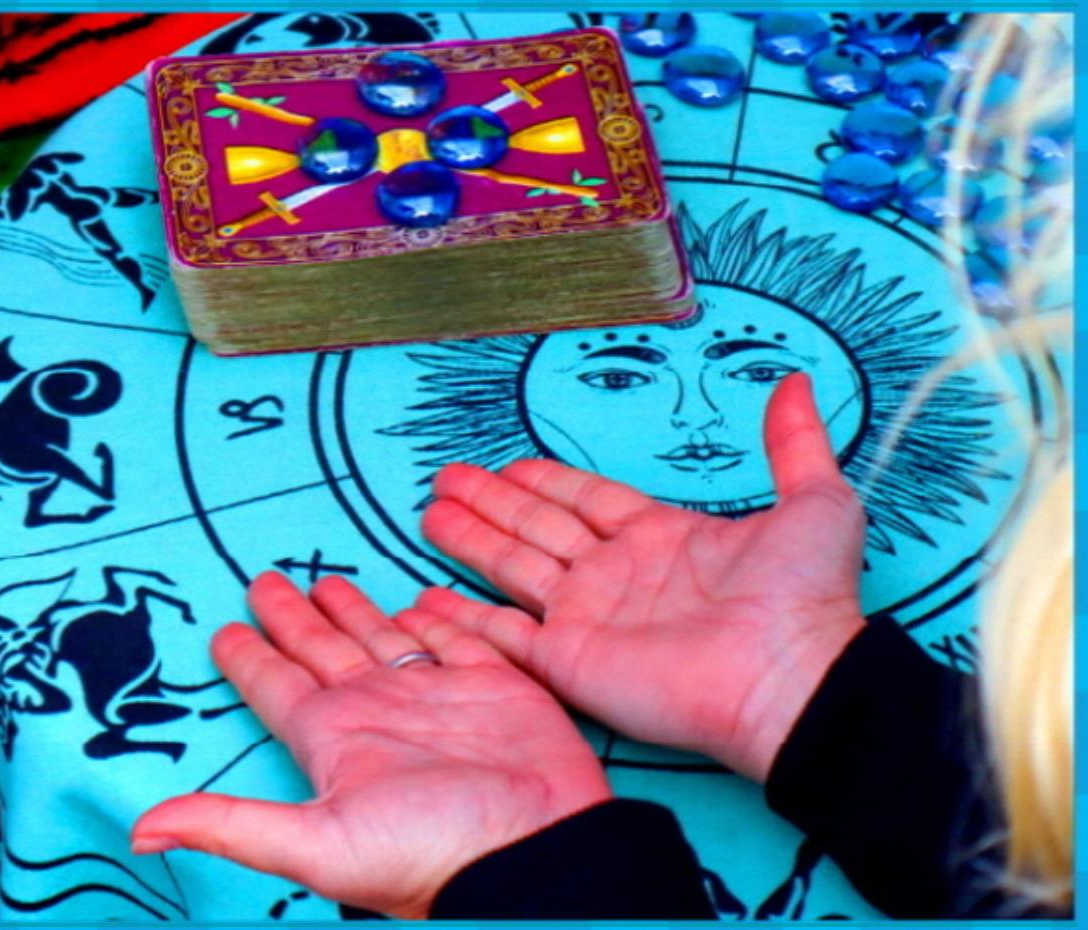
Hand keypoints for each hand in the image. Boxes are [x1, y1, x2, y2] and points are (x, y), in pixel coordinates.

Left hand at [131, 572, 610, 918]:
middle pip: (322, 648)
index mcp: (334, 735)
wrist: (536, 848)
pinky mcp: (491, 683)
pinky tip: (418, 599)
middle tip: (266, 579)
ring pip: (382, 637)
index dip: (248, 656)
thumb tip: (140, 832)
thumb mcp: (319, 843)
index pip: (276, 683)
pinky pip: (455, 637)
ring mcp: (434, 694)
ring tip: (328, 580)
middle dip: (293, 615)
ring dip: (354, 609)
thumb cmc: (431, 850)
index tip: (224, 627)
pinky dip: (437, 617)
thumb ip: (233, 825)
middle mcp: (378, 709)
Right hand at [417, 373, 865, 782]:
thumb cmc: (803, 596)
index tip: (508, 464)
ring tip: (429, 515)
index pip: (585, 500)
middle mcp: (614, 576)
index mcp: (659, 539)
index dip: (545, 481)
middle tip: (446, 478)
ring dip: (471, 542)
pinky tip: (432, 601)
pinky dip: (464, 621)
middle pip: (537, 528)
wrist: (791, 676)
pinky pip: (503, 638)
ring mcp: (587, 620)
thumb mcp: (814, 502)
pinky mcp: (568, 663)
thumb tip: (794, 381)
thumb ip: (795, 443)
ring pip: (512, 570)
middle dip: (492, 503)